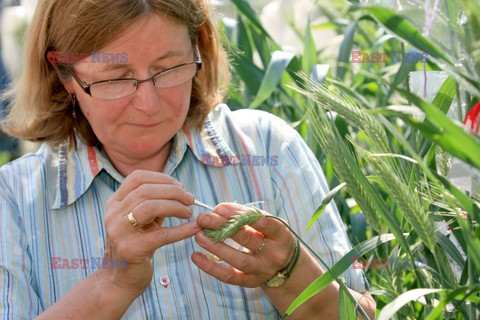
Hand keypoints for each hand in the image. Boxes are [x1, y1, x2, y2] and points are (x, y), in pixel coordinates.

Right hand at [101, 170, 199, 297]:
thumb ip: (154, 203)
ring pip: (150, 207)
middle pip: (146, 190)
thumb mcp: (142, 220)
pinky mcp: (131, 249)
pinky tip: (193, 228)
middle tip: (190, 199)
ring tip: (189, 212)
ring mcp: (119, 231)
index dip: (162, 178)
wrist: (119, 279)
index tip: (180, 186)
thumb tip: (181, 190)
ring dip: (175, 206)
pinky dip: (181, 230)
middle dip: (173, 192)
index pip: (137, 178)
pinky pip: (161, 235)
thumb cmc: (136, 245)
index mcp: (115, 203)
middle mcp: (113, 214)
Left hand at [192, 202, 296, 287]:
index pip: (264, 222)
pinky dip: (211, 267)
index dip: (241, 215)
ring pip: (239, 260)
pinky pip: (229, 276)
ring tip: (199, 236)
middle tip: (203, 219)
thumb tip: (218, 210)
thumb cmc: (270, 236)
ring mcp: (263, 269)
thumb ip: (244, 215)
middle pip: (248, 239)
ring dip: (216, 247)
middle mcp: (274, 253)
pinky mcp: (250, 282)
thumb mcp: (266, 223)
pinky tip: (196, 257)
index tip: (220, 208)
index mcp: (280, 234)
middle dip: (223, 227)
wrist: (285, 266)